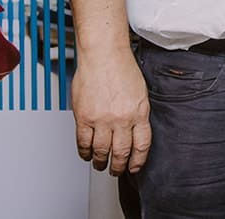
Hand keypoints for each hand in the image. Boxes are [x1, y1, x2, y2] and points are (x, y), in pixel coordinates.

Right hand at [71, 47, 152, 174]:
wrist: (103, 54)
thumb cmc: (122, 68)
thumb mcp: (140, 93)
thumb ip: (137, 114)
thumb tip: (133, 131)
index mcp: (139, 112)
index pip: (142, 145)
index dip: (138, 160)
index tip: (135, 167)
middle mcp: (122, 118)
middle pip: (121, 152)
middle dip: (119, 166)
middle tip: (116, 171)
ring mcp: (102, 120)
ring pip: (101, 151)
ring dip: (101, 162)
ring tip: (101, 164)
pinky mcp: (84, 118)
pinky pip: (83, 143)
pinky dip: (84, 152)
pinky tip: (86, 154)